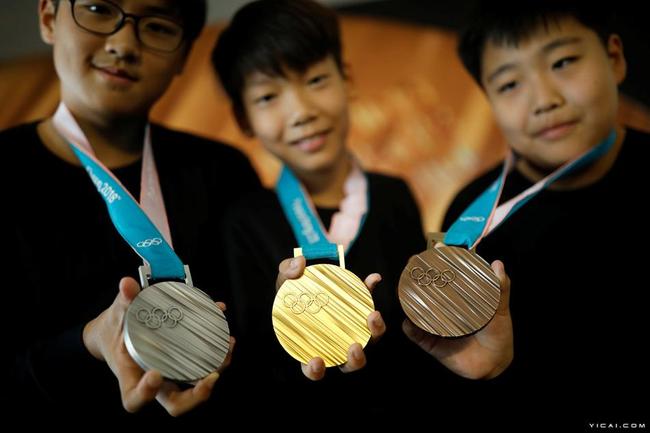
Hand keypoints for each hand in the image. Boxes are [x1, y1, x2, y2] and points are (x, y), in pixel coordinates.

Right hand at [83, 277, 232, 415]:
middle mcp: (154, 381)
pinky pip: (204, 364)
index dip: (145, 393)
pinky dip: (218, 352)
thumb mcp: (116, 314)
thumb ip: (124, 300)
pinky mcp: (183, 364)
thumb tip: (127, 284)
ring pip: (195, 386)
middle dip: (197, 394)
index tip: (155, 375)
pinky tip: (224, 332)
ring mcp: (170, 375)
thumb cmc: (114, 329)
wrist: (116, 333)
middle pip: (176, 403)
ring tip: (227, 347)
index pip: (134, 399)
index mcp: (130, 376)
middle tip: (211, 376)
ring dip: (216, 370)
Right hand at [276, 258, 385, 380]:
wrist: (310, 277)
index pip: (313, 369)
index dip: (314, 370)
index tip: (316, 361)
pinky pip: (372, 305)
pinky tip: (372, 279)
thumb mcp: (284, 281)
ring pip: (370, 341)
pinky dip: (372, 292)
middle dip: (355, 359)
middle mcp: (337, 344)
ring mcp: (354, 330)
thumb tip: (299, 264)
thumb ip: (286, 272)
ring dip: (375, 331)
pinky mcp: (364, 312)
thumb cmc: (293, 289)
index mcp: (313, 346)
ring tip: (372, 315)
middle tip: (354, 346)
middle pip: (350, 363)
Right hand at [402, 260, 512, 378]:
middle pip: (427, 291)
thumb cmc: (498, 335)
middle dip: (416, 278)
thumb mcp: (501, 310)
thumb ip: (500, 289)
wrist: (494, 365)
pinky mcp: (431, 344)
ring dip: (407, 300)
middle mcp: (445, 310)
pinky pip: (417, 335)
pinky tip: (407, 322)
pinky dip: (410, 329)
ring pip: (417, 311)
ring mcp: (436, 326)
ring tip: (403, 290)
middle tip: (412, 265)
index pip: (446, 279)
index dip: (438, 264)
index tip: (434, 250)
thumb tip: (498, 264)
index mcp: (460, 300)